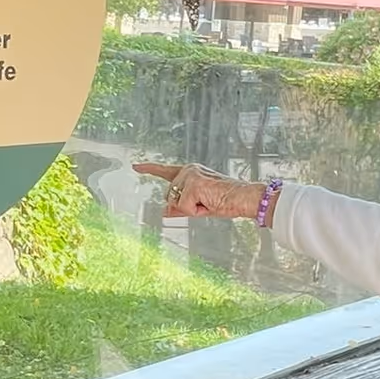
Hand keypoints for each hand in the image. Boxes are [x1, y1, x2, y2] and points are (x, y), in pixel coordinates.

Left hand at [133, 161, 263, 219]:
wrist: (244, 198)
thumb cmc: (226, 201)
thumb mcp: (198, 206)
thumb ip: (180, 207)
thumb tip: (164, 212)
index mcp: (190, 172)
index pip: (165, 171)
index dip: (149, 169)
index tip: (135, 166)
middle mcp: (188, 170)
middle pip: (170, 197)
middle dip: (185, 207)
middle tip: (206, 203)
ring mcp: (190, 175)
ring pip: (176, 203)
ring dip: (191, 209)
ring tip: (209, 202)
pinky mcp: (193, 184)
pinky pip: (184, 208)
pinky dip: (196, 211)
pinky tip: (209, 203)